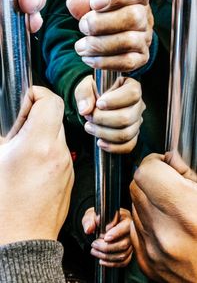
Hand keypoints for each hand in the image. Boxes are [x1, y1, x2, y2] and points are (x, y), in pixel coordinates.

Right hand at [0, 86, 73, 244]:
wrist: (22, 241)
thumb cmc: (3, 206)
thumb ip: (6, 137)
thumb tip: (13, 127)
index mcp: (38, 144)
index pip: (50, 101)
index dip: (36, 94)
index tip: (24, 104)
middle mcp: (58, 152)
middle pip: (54, 116)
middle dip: (35, 117)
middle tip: (17, 132)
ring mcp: (67, 165)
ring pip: (57, 135)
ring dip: (41, 135)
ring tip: (23, 154)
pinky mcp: (69, 176)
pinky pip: (60, 153)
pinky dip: (47, 152)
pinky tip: (32, 168)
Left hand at [67, 0, 152, 71]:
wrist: (114, 36)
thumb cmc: (105, 15)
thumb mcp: (94, 4)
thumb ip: (84, 3)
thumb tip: (73, 2)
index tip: (94, 3)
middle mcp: (146, 16)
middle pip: (133, 17)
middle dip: (102, 23)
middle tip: (83, 26)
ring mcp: (145, 38)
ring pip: (129, 41)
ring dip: (99, 45)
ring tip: (81, 47)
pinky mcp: (141, 58)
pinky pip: (127, 62)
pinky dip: (105, 62)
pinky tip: (88, 58)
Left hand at [75, 75, 144, 152]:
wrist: (94, 104)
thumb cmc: (93, 91)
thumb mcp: (86, 86)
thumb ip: (84, 94)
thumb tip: (85, 110)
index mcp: (130, 86)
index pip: (133, 93)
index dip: (115, 101)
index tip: (99, 104)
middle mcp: (138, 104)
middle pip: (127, 117)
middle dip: (103, 120)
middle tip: (89, 117)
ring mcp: (137, 121)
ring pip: (126, 133)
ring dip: (104, 133)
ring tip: (89, 127)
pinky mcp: (133, 135)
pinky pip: (128, 145)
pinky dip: (113, 147)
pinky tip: (100, 142)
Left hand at [82, 207, 132, 267]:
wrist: (98, 224)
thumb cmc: (97, 218)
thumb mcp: (91, 215)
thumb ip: (89, 221)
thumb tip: (89, 229)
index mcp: (124, 217)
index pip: (126, 226)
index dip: (117, 233)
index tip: (105, 238)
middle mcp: (130, 230)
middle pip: (125, 243)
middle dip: (107, 247)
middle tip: (94, 245)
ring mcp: (130, 242)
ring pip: (123, 254)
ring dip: (107, 256)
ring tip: (95, 251)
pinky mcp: (128, 251)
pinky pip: (124, 261)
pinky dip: (112, 263)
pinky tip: (102, 260)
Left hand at [130, 153, 196, 281]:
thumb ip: (189, 174)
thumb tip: (170, 159)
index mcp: (185, 211)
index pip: (145, 172)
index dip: (153, 163)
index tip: (161, 165)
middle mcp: (164, 232)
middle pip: (135, 188)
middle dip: (149, 181)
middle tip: (167, 185)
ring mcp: (152, 250)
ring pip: (135, 209)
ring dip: (148, 203)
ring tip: (172, 210)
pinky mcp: (147, 264)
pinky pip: (136, 232)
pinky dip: (148, 225)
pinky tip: (168, 228)